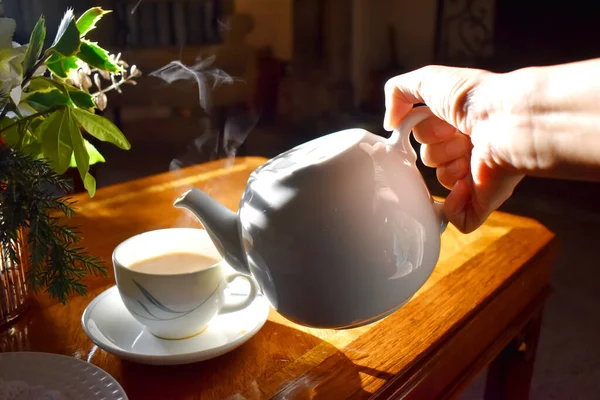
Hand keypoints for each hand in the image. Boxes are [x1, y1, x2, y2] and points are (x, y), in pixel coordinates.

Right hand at [383, 66, 527, 232]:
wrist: (508, 121)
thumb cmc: (475, 98)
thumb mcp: (428, 80)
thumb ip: (399, 92)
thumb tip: (389, 122)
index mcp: (459, 123)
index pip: (423, 135)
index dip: (425, 129)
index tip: (439, 118)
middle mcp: (470, 147)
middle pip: (429, 159)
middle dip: (439, 147)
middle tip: (459, 134)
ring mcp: (477, 175)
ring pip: (440, 182)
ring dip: (450, 167)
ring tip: (470, 152)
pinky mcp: (484, 199)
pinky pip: (456, 217)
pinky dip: (454, 205)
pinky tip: (466, 185)